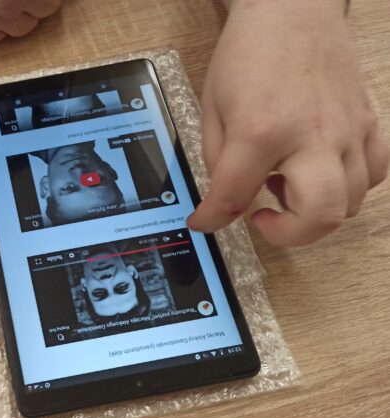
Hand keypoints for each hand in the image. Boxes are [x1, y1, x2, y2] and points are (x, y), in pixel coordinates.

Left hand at [188, 0, 388, 245]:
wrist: (293, 9)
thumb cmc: (249, 52)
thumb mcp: (212, 106)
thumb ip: (216, 158)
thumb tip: (224, 197)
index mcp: (261, 130)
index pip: (234, 196)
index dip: (211, 219)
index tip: (204, 223)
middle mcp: (312, 136)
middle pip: (320, 215)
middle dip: (288, 234)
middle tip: (263, 219)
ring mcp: (348, 131)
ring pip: (351, 202)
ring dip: (314, 211)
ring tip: (284, 185)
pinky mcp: (368, 123)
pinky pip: (374, 174)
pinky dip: (349, 189)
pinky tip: (318, 174)